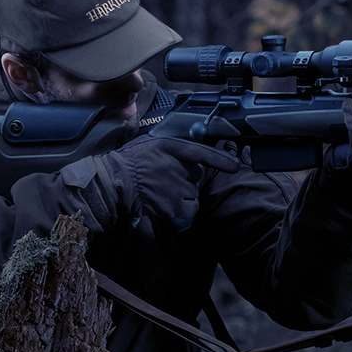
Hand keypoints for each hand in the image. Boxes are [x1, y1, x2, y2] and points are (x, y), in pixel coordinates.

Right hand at [95, 135, 239, 232]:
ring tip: (164, 191)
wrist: (116, 180)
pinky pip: (189, 209)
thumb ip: (174, 146)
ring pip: (193, 193)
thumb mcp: (154, 142)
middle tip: (167, 177)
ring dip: (184, 194)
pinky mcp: (173, 207)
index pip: (202, 152)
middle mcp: (176, 167)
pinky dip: (182, 209)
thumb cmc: (132, 160)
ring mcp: (175, 188)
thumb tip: (194, 151)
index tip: (236, 164)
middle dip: (187, 177)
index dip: (221, 159)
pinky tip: (167, 203)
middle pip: (197, 176)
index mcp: (172, 148)